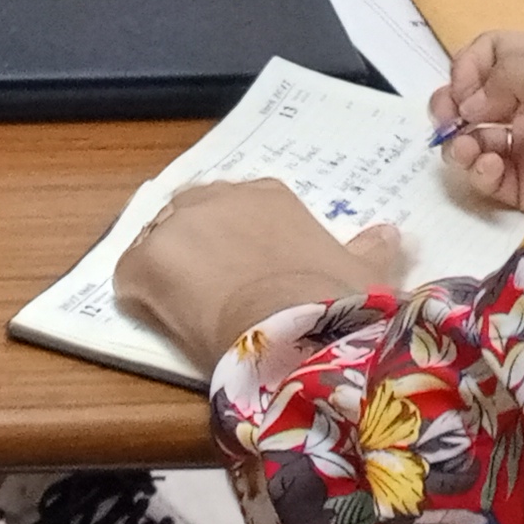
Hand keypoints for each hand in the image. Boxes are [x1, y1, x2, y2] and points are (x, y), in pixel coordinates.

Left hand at [114, 178, 402, 377]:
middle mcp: (218, 197)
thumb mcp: (364, 272)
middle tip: (214, 291)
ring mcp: (176, 225)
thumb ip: (372, 249)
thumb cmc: (333, 300)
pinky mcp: (145, 261)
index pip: (240, 208)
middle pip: (192, 216)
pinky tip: (164, 320)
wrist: (293, 329)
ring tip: (188, 309)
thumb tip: (391, 233)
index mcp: (269, 194)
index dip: (240, 242)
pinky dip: (142, 296)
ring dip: (169, 270)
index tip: (250, 272)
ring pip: (159, 242)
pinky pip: (131, 275)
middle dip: (198, 247)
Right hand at [426, 32, 523, 212]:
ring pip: (475, 140)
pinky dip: (478, 171)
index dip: (471, 67)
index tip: (465, 86)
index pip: (492, 55)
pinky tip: (487, 166)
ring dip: (460, 140)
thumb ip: (510, 78)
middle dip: (452, 106)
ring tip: (468, 148)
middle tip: (446, 119)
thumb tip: (465, 102)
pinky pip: (490, 178)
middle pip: (474, 99)